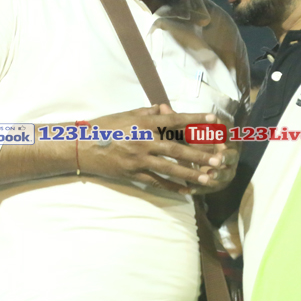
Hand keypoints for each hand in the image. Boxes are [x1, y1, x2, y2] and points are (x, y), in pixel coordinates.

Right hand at [81, 104, 238, 194]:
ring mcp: (138, 159)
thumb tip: (165, 109)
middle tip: (219, 158)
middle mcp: (143, 140)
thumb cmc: (104, 126)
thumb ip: (148, 112)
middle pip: (177, 148)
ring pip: (170, 167)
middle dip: (199, 154)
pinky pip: (156, 181)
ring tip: (208, 178)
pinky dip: (171, 186)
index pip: (175, 121)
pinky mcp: (133, 173)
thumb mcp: (126, 114)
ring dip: (191, 174)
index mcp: (144, 123)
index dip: (195, 120)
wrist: (81, 145)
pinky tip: (185, 191)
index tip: (213, 121)